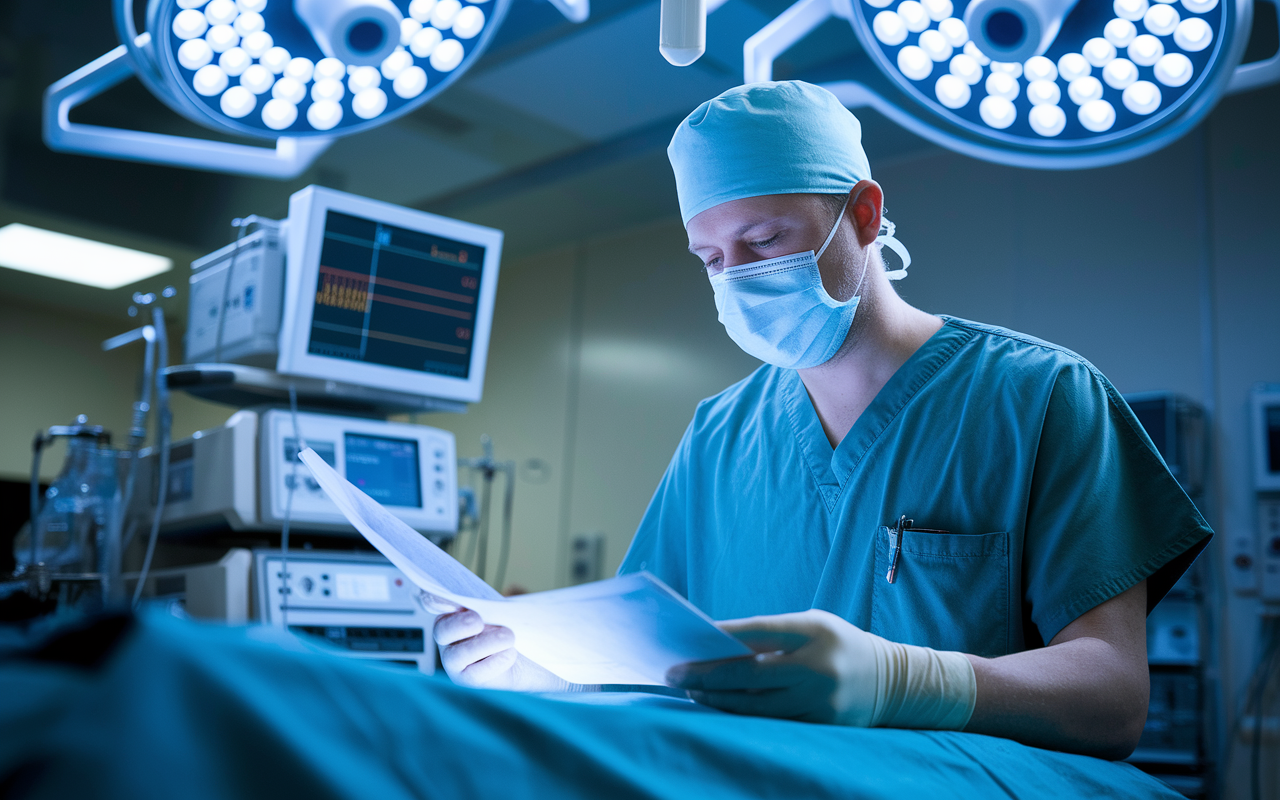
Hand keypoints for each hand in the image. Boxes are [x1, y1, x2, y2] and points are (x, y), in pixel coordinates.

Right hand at [432, 608, 579, 691]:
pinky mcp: (467, 679)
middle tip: (479, 621)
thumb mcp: (506, 610)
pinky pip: (474, 674)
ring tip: (508, 637)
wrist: (532, 659)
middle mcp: (448, 637)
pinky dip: (493, 662)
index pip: (435, 603)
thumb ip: (500, 601)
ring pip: (457, 655)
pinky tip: (510, 654)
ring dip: (484, 644)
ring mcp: (454, 661)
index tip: (445, 599)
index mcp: (452, 612)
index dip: (436, 600)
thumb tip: (513, 590)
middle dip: (459, 625)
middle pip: (442, 630)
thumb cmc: (514, 629)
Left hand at [666, 609, 973, 729]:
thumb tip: (719, 644)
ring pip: (756, 703)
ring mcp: (820, 698)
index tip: (688, 640)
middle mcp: (817, 665)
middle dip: (707, 675)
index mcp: (814, 630)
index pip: (758, 633)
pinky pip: (772, 720)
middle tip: (675, 674)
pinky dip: (743, 714)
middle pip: (750, 674)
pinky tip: (721, 707)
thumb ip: (772, 635)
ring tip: (691, 693)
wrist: (894, 681)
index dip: (720, 638)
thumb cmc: (839, 644)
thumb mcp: (812, 626)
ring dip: (719, 699)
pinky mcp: (821, 723)